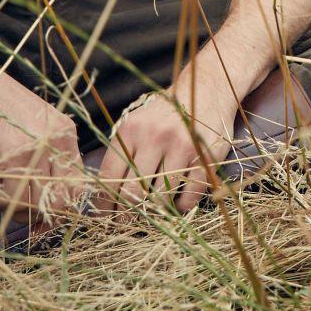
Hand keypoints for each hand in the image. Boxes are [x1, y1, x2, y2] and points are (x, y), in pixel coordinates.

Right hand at [0, 91, 85, 219]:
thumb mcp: (27, 126)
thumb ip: (42, 155)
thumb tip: (44, 200)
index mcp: (65, 132)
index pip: (78, 186)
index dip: (58, 207)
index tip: (37, 212)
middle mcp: (59, 138)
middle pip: (61, 201)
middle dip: (36, 214)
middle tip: (12, 203)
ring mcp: (38, 146)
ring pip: (35, 205)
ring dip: (12, 206)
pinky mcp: (14, 152)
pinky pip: (12, 198)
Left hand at [94, 60, 241, 212]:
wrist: (205, 88)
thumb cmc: (165, 113)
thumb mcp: (137, 123)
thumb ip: (122, 153)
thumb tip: (105, 195)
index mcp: (131, 130)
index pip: (109, 177)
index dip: (105, 204)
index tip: (106, 217)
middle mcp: (154, 137)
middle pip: (133, 194)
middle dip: (129, 214)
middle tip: (131, 221)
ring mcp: (182, 147)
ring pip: (161, 199)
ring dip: (157, 213)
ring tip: (155, 214)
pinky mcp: (206, 158)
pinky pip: (188, 198)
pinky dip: (181, 208)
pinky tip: (178, 204)